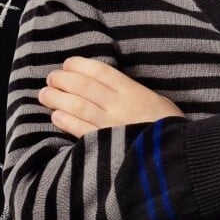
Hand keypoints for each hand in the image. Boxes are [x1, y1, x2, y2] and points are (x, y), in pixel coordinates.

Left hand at [38, 56, 184, 137]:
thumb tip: (107, 86)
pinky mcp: (104, 144)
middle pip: (83, 86)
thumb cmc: (168, 126)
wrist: (175, 155)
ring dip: (57, 98)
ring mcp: (109, 124)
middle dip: (63, 79)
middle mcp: (118, 104)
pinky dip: (65, 121)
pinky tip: (55, 116)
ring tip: (44, 94)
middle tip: (50, 77)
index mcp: (132, 90)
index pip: (99, 71)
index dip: (79, 65)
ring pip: (77, 105)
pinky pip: (79, 129)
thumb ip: (132, 92)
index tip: (67, 64)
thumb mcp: (155, 99)